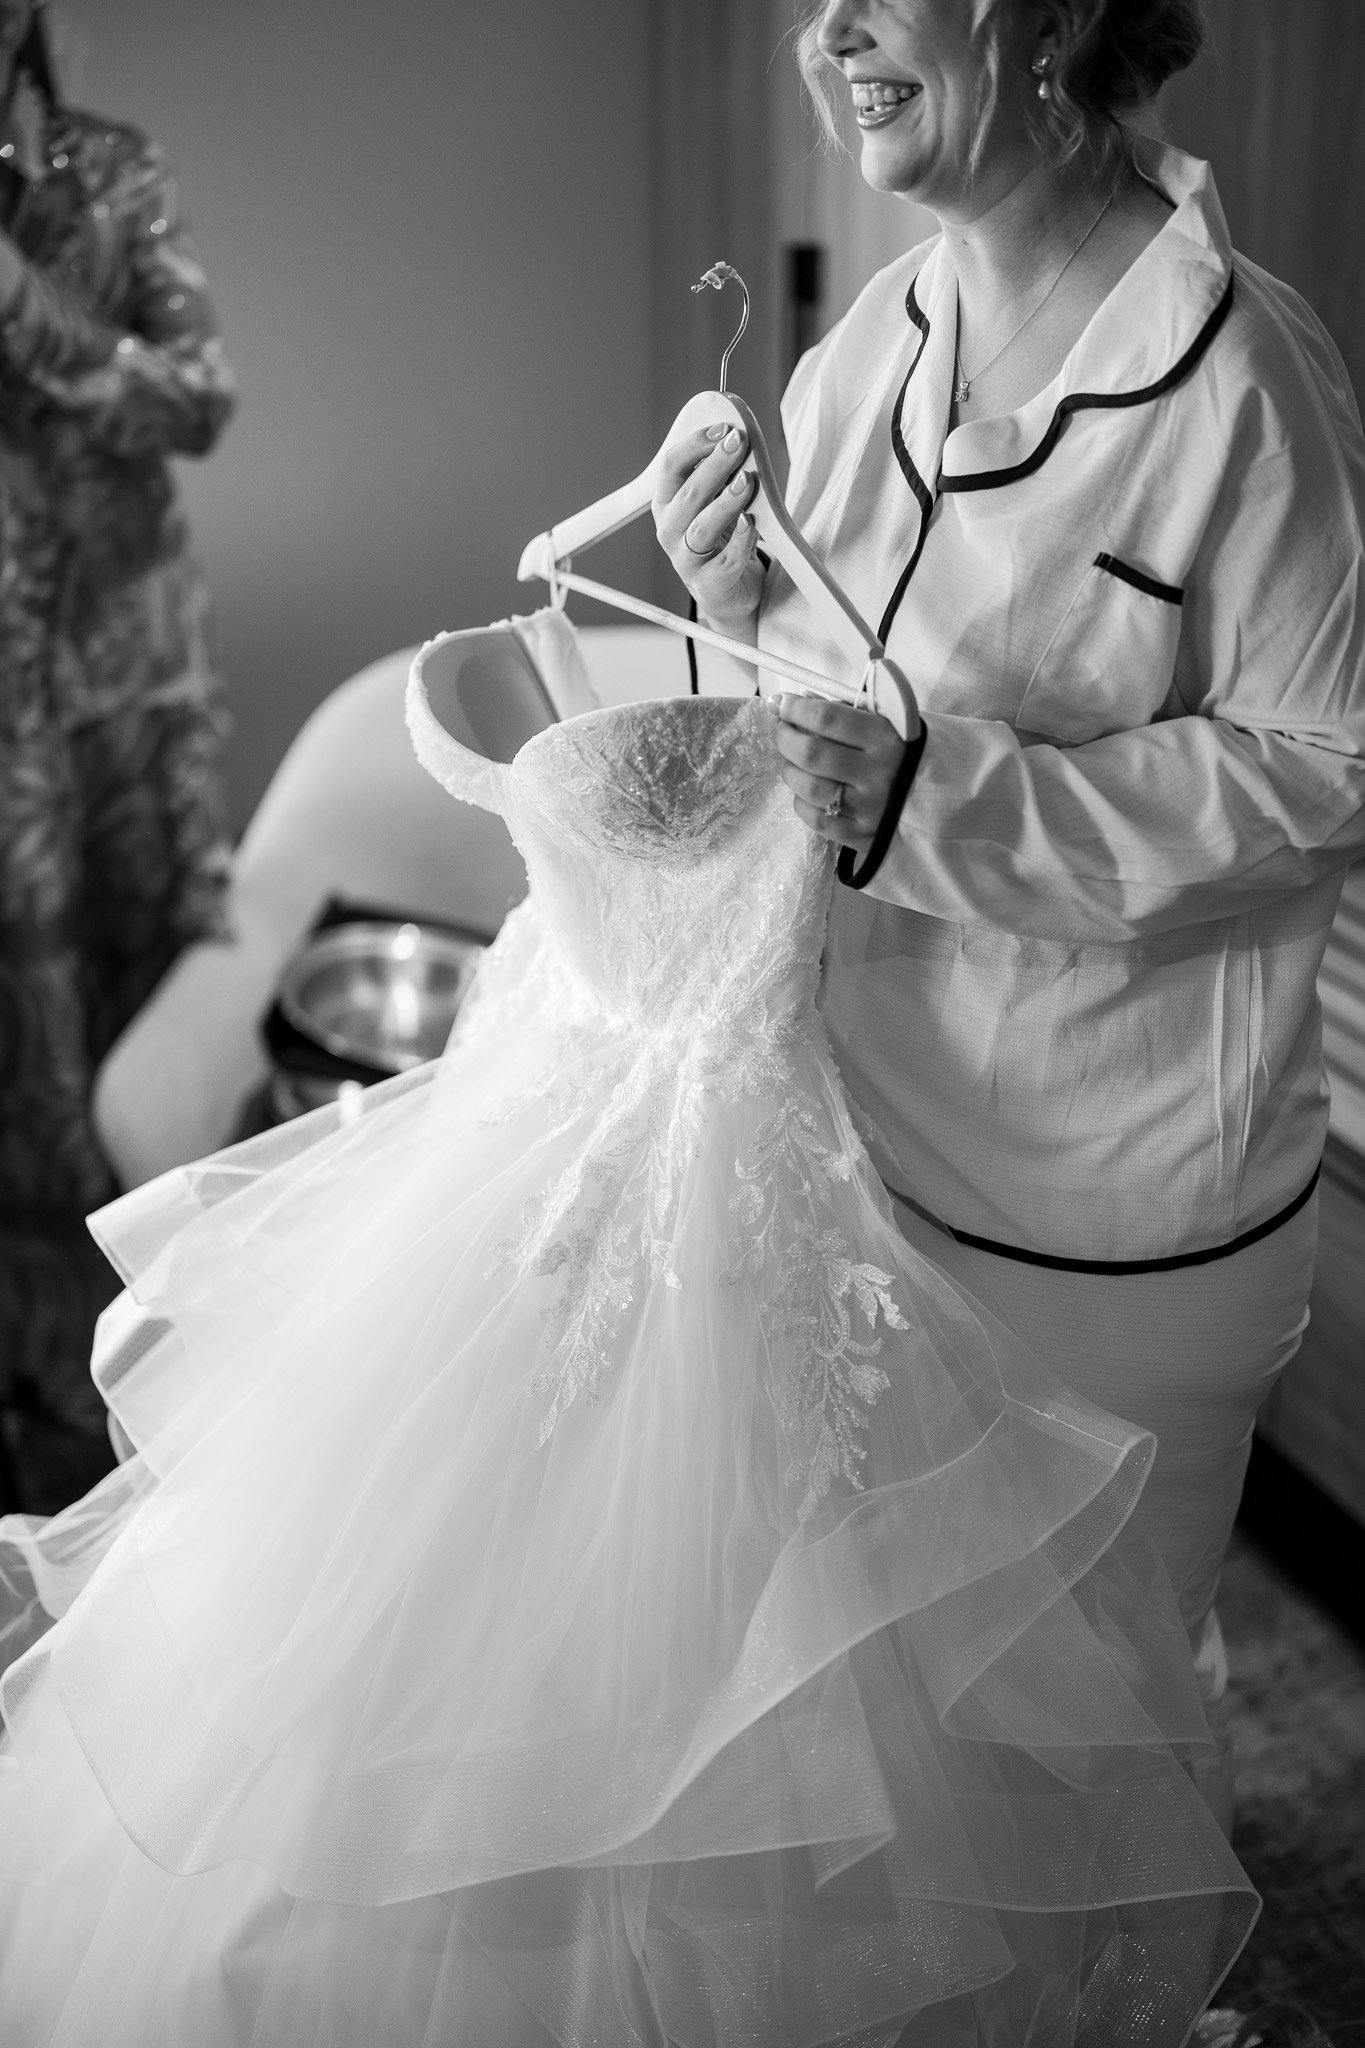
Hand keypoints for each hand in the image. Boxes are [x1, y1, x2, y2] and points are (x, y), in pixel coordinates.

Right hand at [652, 421, 763, 632]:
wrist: (727, 592)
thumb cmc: (721, 538)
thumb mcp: (714, 502)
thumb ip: (721, 475)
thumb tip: (738, 437)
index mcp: (667, 504)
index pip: (669, 468)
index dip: (694, 445)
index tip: (722, 428)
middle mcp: (670, 531)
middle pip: (687, 494)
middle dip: (714, 465)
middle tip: (738, 442)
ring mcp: (686, 561)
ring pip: (702, 528)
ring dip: (725, 502)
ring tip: (746, 482)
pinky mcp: (709, 585)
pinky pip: (726, 562)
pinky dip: (741, 541)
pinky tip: (752, 523)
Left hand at [773, 693, 915, 855]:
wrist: (957, 801)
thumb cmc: (918, 755)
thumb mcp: (897, 724)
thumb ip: (853, 713)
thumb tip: (803, 703)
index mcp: (888, 739)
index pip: (828, 719)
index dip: (796, 709)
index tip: (782, 704)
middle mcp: (878, 775)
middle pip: (811, 754)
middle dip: (785, 738)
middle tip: (781, 730)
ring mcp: (870, 809)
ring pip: (809, 789)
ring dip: (789, 771)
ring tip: (791, 761)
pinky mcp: (865, 837)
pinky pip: (818, 820)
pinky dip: (802, 803)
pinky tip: (806, 792)